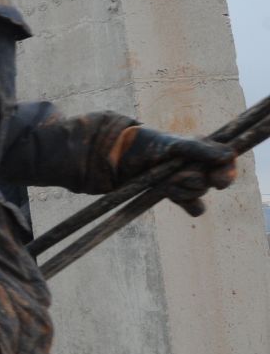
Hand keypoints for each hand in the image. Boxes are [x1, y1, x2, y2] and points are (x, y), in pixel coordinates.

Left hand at [115, 126, 238, 216]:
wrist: (125, 157)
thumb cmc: (152, 145)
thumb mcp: (176, 144)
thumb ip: (200, 150)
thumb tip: (228, 156)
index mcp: (205, 151)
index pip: (227, 164)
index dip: (227, 174)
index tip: (217, 182)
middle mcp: (201, 167)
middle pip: (210, 182)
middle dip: (191, 180)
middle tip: (174, 174)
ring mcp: (190, 182)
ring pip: (198, 194)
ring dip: (180, 189)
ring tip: (163, 179)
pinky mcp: (180, 196)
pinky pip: (196, 208)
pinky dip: (186, 203)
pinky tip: (169, 194)